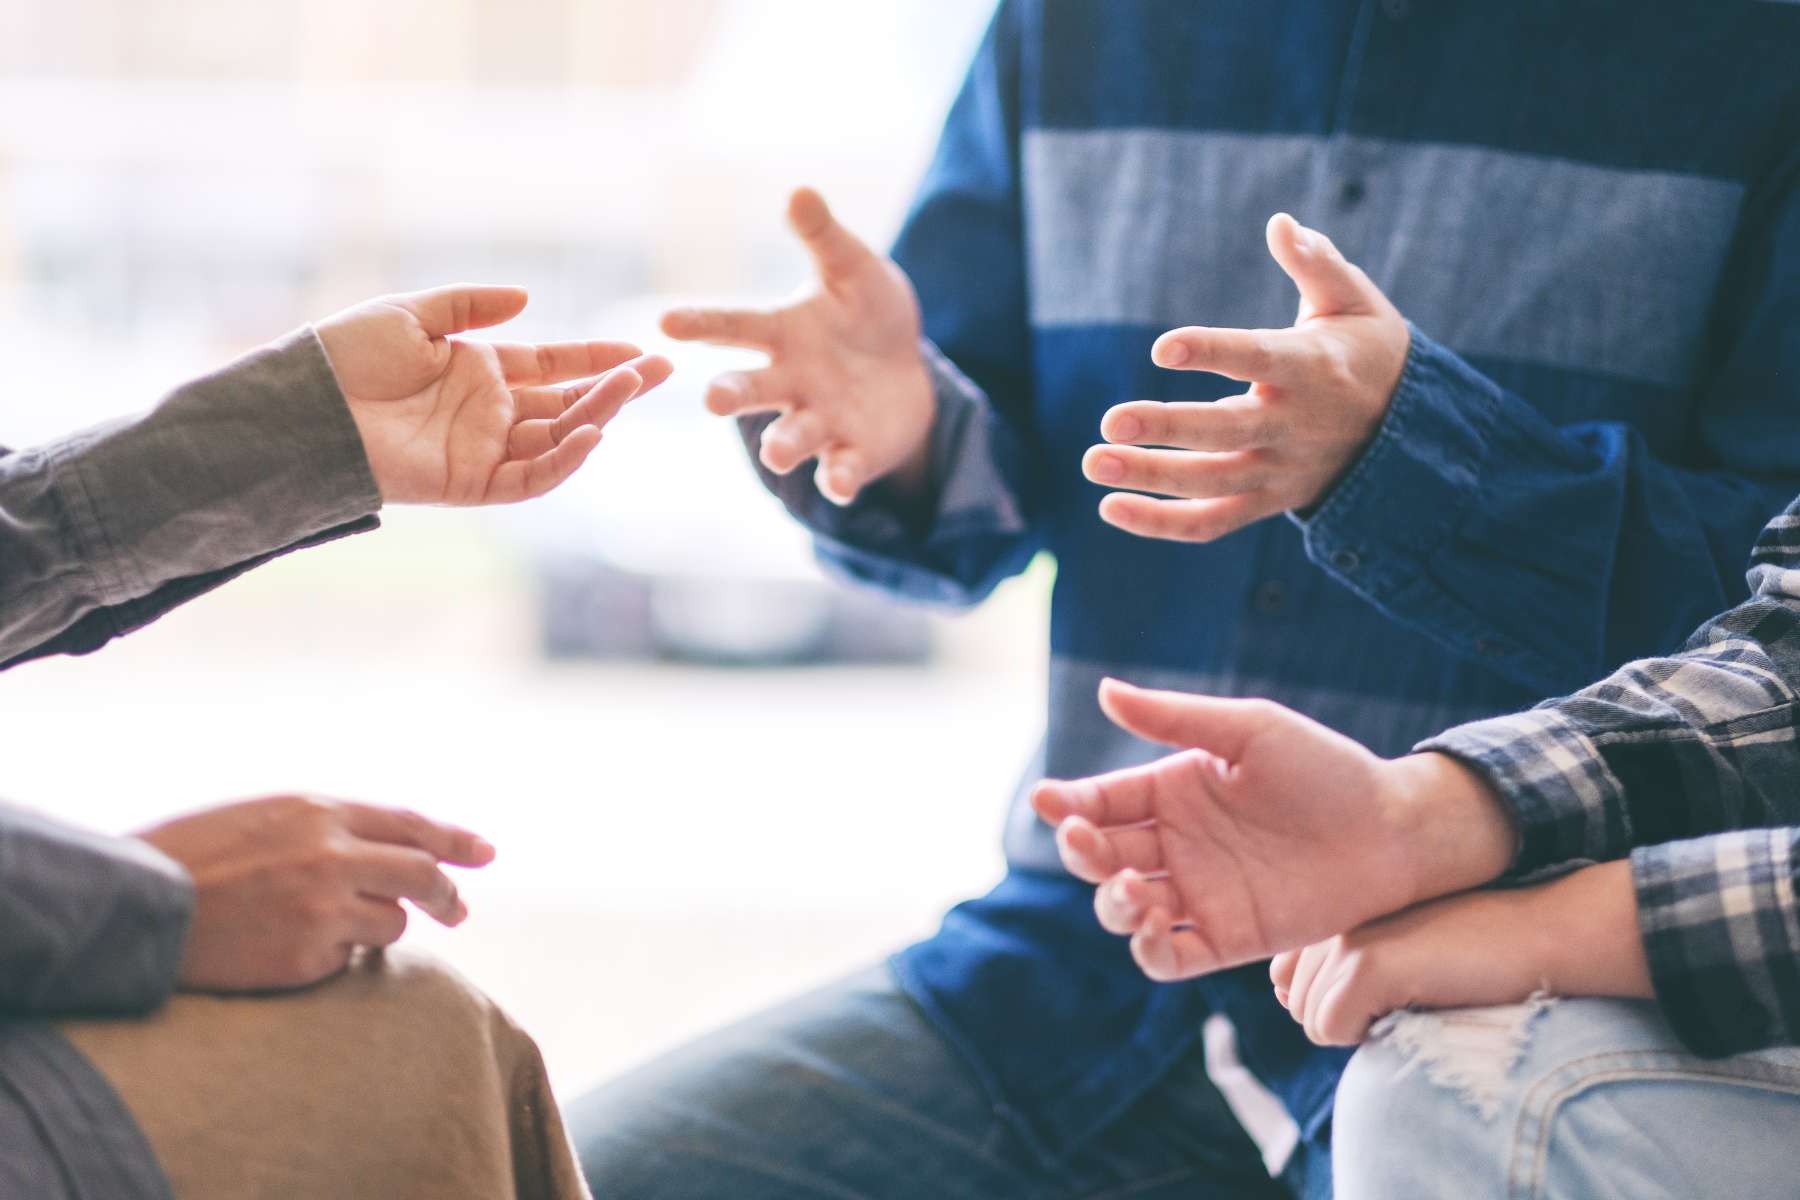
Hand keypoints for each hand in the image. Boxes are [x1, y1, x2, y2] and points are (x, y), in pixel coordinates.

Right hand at [137, 794, 495, 991]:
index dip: (453, 840)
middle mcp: (331, 855)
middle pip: (421, 874)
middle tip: (457, 910)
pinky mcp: (308, 957)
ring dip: (375, 928)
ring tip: (319, 926)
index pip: (409, 825)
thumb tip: (391, 848)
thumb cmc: (194, 860)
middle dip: (447, 894)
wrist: (138, 908)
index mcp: (318, 813)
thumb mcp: (265, 819)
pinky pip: (348, 960)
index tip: (485, 852)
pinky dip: (333, 957)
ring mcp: (323, 908)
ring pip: (392, 923)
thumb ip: (328, 828)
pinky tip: (286, 949)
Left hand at [316, 284, 672, 504]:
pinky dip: (564, 461)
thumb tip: (528, 299)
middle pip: (567, 402)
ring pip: (558, 438)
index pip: (553, 365)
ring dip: (597, 415)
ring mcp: (484, 449)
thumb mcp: (412, 314)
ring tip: (629, 389)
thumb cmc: (347, 356)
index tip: (640, 349)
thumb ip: (470, 306)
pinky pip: (531, 478)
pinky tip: (590, 434)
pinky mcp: (472, 484)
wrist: (307, 406)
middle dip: (615, 387)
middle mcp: (489, 412)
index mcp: (480, 370)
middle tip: (660, 370)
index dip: (596, 357)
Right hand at [661, 188, 934, 505]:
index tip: (665, 320)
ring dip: (782, 447)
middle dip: (730, 395)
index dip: (701, 323)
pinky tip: (838, 484)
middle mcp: (789, 381)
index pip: (733, 327)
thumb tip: (800, 191)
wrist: (907, 370)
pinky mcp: (851, 454)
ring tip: (777, 454)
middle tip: (712, 400)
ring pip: (790, 439)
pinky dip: (837, 479)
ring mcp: (818, 421)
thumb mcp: (854, 269)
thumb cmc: (866, 313)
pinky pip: (839, 471)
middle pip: (750, 390)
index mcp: (781, 333)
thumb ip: (824, 238)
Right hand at [1030, 679, 1515, 981]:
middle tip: (1084, 842)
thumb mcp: (1250, 730)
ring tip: (1133, 888)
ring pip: (1124, 909)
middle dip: (1081, 853)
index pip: (1101, 801)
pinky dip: (1148, 952)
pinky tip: (1153, 930)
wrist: (1394, 831)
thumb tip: (1104, 690)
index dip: (1067, 804)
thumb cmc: (1325, 770)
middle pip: (1100, 857)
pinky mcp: (1225, 939)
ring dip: (1112, 904)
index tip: (1048, 801)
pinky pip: (1169, 957)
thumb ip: (1176, 718)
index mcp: (1172, 791)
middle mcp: (1175, 845)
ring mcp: (1197, 895)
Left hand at [1083, 213, 1409, 541]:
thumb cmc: (1366, 349)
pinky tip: (1110, 507)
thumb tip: (1280, 223)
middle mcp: (1294, 425)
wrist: (1409, 431)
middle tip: (1110, 420)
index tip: (1161, 348)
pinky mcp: (1266, 502)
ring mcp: (1279, 470)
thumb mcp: (1355, 300)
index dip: (1211, 353)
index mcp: (1313, 368)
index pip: (1258, 358)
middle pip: (1226, 432)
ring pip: (1211, 483)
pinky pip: (1211, 522)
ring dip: (1150, 477)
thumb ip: (1316, 263)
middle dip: (1168, 427)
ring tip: (1093, 462)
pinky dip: (1161, 523)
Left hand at [1271, 861, 1650, 1045]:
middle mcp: (1330, 916)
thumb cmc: (1471, 952)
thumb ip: (1336, 964)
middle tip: (1405, 995)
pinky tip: (1411, 1007)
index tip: (1380, 993)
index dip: (1328, 1001)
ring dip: (1358, 1028)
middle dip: (1344, 1018)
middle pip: (1296, 1004)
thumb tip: (1283, 998)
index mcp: (1334, 908)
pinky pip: (1329, 1029)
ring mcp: (1344, 937)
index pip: (1283, 977)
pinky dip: (1364, 1036)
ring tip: (1412, 997)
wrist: (1538, 936)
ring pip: (1310, 1020)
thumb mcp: (1394, 949)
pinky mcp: (1364, 964)